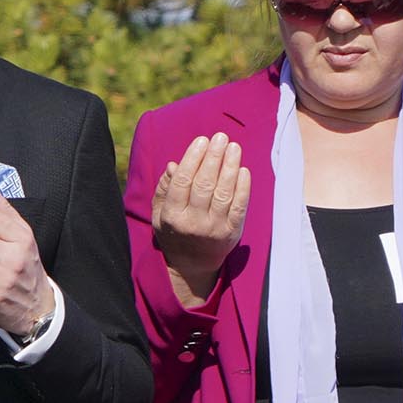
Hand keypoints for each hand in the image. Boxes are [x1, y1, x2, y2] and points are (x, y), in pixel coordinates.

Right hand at [151, 134, 249, 306]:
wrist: (193, 265)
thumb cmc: (174, 232)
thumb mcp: (159, 214)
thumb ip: (164, 189)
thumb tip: (174, 165)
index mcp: (172, 216)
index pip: (183, 182)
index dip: (193, 159)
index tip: (201, 141)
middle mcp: (193, 222)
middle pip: (205, 184)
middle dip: (213, 158)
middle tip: (220, 137)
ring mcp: (214, 228)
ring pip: (223, 192)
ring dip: (230, 167)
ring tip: (234, 147)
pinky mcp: (232, 232)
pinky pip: (239, 206)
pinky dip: (242, 186)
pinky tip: (243, 169)